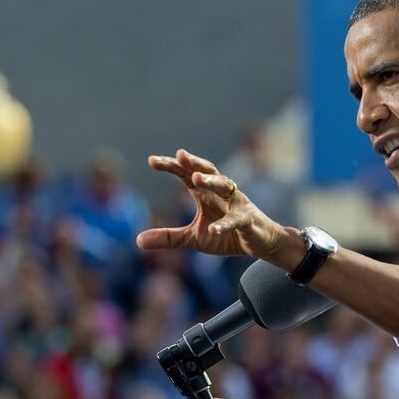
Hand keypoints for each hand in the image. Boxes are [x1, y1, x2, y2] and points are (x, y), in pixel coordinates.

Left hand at [136, 149, 283, 258]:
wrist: (260, 243)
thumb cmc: (227, 236)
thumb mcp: (193, 238)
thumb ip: (168, 237)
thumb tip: (137, 241)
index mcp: (205, 194)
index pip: (186, 174)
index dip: (172, 166)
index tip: (152, 160)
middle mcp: (221, 193)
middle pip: (207, 171)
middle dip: (194, 163)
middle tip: (179, 155)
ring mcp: (236, 204)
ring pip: (225, 186)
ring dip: (211, 181)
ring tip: (196, 179)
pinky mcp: (247, 220)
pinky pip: (235, 219)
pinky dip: (225, 223)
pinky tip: (213, 228)